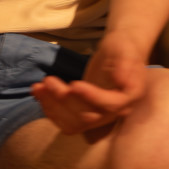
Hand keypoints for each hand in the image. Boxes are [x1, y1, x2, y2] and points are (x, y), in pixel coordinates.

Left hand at [32, 32, 147, 133]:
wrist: (119, 52)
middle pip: (88, 116)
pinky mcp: (86, 114)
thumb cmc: (123, 46)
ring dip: (53, 107)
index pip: (110, 105)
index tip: (73, 84)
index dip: (92, 97)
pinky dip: (51, 110)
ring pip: (74, 122)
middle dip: (65, 100)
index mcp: (130, 97)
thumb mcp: (125, 48)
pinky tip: (40, 94)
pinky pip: (67, 121)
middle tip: (48, 80)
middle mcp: (116, 112)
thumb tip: (122, 81)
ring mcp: (100, 115)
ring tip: (38, 87)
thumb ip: (124, 64)